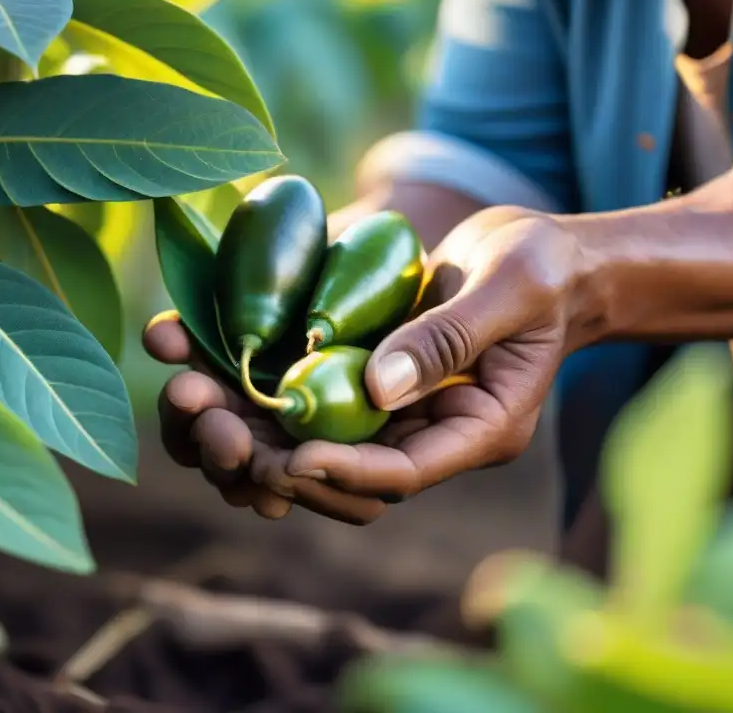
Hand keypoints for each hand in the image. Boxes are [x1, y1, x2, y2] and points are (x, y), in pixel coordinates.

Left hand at [144, 205, 588, 522]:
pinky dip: (253, 379)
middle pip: (343, 469)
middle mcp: (427, 430)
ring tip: (189, 391)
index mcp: (477, 429)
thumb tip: (377, 387)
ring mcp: (393, 405)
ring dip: (247, 423)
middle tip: (217, 428)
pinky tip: (200, 353)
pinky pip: (304, 391)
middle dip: (275, 457)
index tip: (293, 457)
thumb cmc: (544, 269)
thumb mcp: (512, 288)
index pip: (404, 472)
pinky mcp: (364, 372)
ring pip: (311, 437)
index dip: (346, 471)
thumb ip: (452, 336)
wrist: (541, 259)